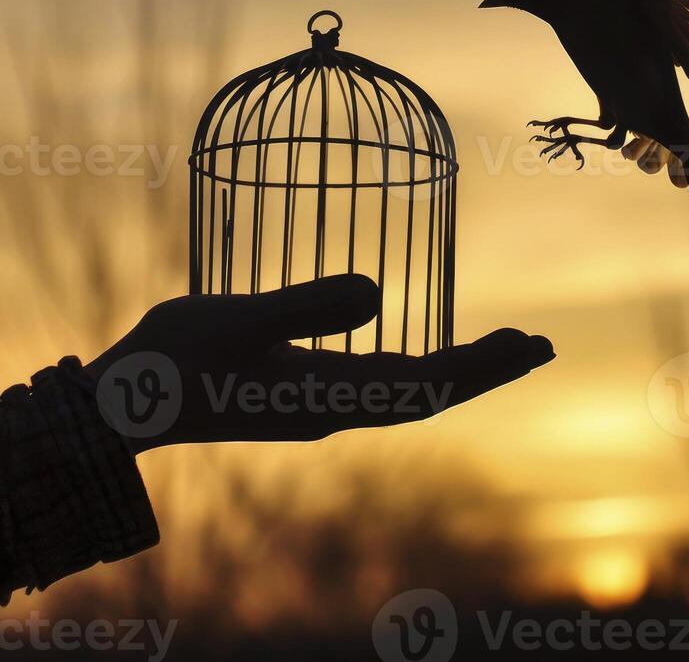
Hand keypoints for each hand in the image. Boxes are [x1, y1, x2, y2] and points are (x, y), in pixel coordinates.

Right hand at [83, 275, 554, 452]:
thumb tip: (379, 293)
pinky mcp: (304, 399)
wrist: (131, 404)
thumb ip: (308, 304)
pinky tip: (426, 362)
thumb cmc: (178, 358)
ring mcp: (321, 408)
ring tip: (504, 352)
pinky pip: (384, 390)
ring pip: (411, 394)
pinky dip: (423, 373)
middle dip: (488, 370)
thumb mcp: (241, 319)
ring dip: (461, 372)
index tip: (528, 342)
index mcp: (329, 394)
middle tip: (542, 348)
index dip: (480, 362)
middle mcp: (335, 410)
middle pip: (432, 393)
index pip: (427, 382)